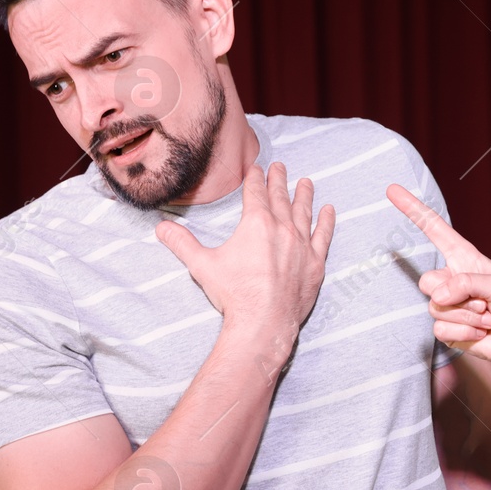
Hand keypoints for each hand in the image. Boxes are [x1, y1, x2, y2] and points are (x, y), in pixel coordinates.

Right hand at [156, 161, 333, 332]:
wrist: (263, 323)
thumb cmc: (234, 294)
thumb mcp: (202, 265)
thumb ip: (182, 243)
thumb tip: (161, 228)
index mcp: (256, 223)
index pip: (255, 192)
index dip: (255, 178)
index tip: (257, 168)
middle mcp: (282, 228)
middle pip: (280, 197)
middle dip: (279, 180)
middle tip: (281, 167)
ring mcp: (302, 245)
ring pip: (304, 212)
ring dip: (304, 195)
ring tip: (306, 182)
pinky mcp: (315, 263)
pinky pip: (324, 236)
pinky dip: (327, 221)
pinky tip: (329, 210)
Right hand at [386, 183, 490, 371]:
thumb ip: (467, 282)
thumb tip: (438, 295)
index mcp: (466, 259)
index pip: (435, 231)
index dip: (414, 211)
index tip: (393, 190)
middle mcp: (453, 280)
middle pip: (428, 281)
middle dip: (454, 294)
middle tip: (484, 303)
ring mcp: (449, 305)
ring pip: (436, 307)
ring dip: (467, 315)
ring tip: (488, 317)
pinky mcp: (448, 329)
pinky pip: (440, 329)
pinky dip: (465, 331)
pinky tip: (481, 332)